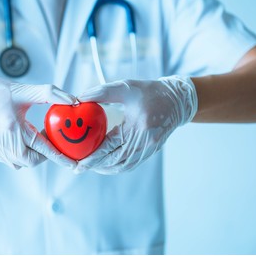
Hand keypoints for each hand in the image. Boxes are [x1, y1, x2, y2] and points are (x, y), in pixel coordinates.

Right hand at [0, 67, 76, 168]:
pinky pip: (12, 160)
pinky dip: (22, 155)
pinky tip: (24, 141)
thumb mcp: (26, 90)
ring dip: (33, 155)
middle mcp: (3, 140)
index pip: (41, 148)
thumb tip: (72, 100)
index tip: (72, 163)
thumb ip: (50, 94)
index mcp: (12, 125)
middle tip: (50, 140)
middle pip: (32, 160)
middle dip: (45, 155)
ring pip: (21, 163)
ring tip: (36, 139)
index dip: (59, 156)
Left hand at [75, 76, 197, 174]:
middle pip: (116, 161)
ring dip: (106, 168)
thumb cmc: (150, 91)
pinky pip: (131, 164)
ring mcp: (150, 148)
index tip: (79, 163)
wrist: (177, 100)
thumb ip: (102, 93)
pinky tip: (106, 164)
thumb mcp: (126, 87)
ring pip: (124, 166)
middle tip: (80, 168)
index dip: (93, 157)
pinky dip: (117, 166)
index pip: (110, 146)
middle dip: (96, 166)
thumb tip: (80, 98)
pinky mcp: (151, 151)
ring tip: (91, 167)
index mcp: (138, 126)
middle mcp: (145, 141)